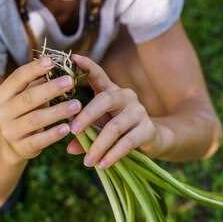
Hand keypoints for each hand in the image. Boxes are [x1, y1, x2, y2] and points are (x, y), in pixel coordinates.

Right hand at [0, 56, 82, 162]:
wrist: (13, 145)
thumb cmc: (26, 112)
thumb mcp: (26, 95)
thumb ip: (38, 81)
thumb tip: (60, 63)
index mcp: (2, 95)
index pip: (17, 78)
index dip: (34, 69)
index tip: (52, 61)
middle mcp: (1, 112)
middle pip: (27, 98)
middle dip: (50, 89)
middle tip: (70, 81)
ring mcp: (9, 132)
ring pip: (35, 119)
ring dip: (58, 111)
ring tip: (77, 105)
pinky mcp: (20, 148)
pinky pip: (39, 140)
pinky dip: (53, 134)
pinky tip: (67, 128)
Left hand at [66, 54, 157, 168]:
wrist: (153, 141)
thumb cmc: (119, 131)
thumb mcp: (99, 130)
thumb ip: (84, 135)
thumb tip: (69, 147)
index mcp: (111, 92)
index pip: (99, 75)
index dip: (87, 66)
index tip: (73, 57)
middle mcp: (125, 97)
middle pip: (104, 100)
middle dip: (86, 116)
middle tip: (72, 131)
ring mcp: (139, 112)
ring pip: (115, 126)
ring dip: (98, 145)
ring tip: (87, 161)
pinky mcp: (148, 129)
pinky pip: (128, 142)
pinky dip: (113, 154)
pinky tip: (103, 164)